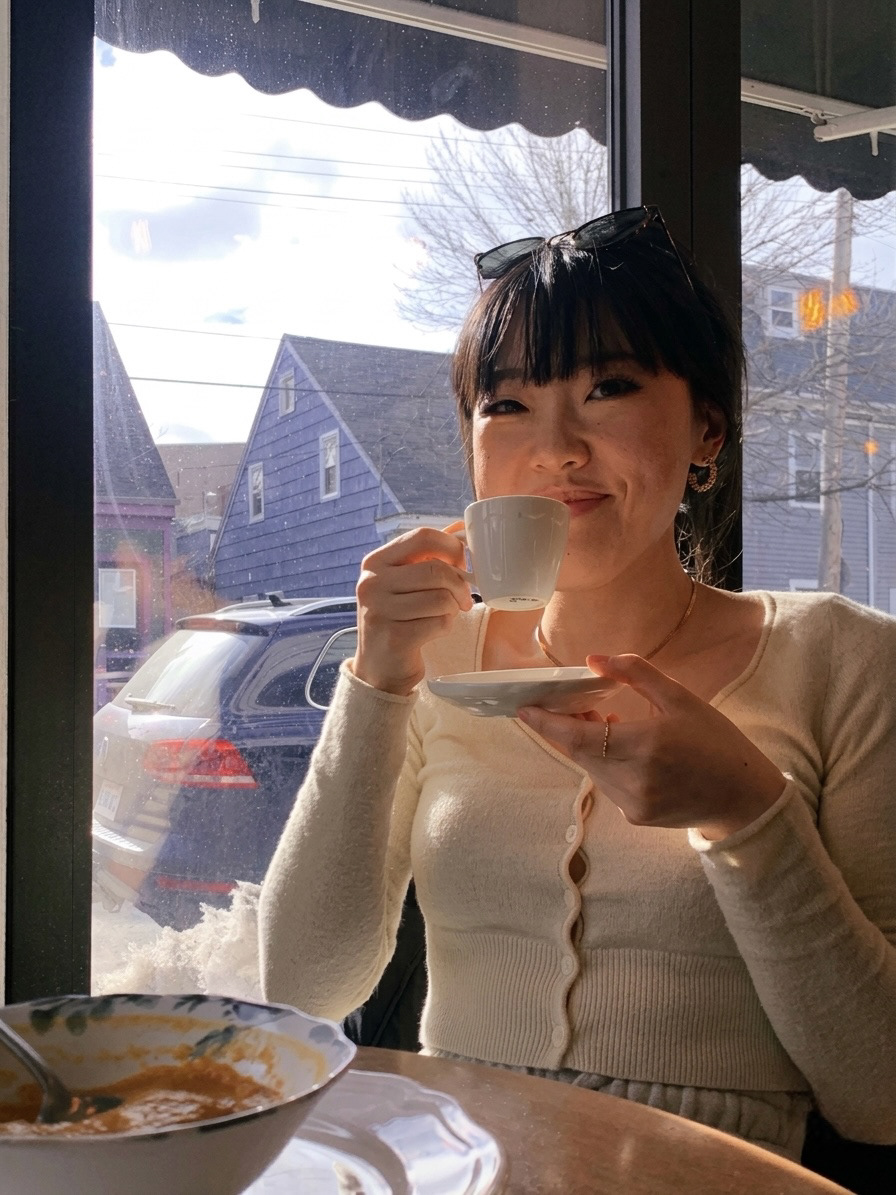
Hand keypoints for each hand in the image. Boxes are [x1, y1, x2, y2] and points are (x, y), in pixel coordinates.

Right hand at [353, 527, 473, 694]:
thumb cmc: (398, 619)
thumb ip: (424, 558)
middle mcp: (372, 583)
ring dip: (452, 608)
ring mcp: (380, 611)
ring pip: (441, 598)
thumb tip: (461, 534)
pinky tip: (434, 630)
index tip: (460, 563)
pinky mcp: (395, 638)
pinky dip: (446, 626)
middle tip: (463, 598)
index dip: (451, 547)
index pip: (422, 537)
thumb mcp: (401, 583)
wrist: (378, 667)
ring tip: (444, 615)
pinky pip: (439, 623)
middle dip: (459, 584)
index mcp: (375, 562)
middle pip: (436, 569)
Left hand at [518, 653, 785, 840]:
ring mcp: (632, 803)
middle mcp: (633, 779)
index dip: (547, 724)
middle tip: (567, 705)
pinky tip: (623, 748)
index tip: (523, 709)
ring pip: (592, 768)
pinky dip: (606, 763)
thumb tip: (594, 659)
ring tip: (604, 723)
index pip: (578, 738)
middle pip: (580, 753)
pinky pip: (607, 783)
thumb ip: (636, 674)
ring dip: (589, 746)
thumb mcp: (681, 698)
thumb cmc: (716, 742)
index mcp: (645, 746)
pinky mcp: (635, 816)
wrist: (745, 797)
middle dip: (568, 729)